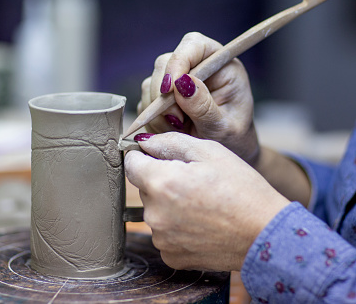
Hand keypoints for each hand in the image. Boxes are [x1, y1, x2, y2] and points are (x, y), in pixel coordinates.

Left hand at [124, 132, 289, 270]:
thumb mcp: (210, 152)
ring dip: (170, 205)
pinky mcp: (171, 256)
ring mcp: (161, 238)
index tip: (159, 158)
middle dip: (163, 181)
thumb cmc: (243, 189)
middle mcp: (154, 213)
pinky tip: (201, 224)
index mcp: (161, 183)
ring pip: (155, 211)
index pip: (131, 164)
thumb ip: (170, 142)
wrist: (266, 235)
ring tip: (202, 204)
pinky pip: (165, 234)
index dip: (144, 157)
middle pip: (145, 188)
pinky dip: (178, 228)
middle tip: (195, 182)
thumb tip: (143, 142)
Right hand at [139, 32, 257, 163]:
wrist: (226, 153)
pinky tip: (172, 132)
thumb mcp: (224, 127)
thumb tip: (181, 83)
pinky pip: (144, 105)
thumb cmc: (234, 138)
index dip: (178, 61)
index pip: (193, 45)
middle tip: (177, 121)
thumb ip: (204, 106)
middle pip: (164, 64)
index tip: (170, 89)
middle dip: (163, 95)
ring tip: (180, 130)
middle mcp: (195, 68)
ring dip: (157, 112)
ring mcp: (175, 83)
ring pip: (149, 86)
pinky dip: (152, 121)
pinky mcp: (161, 99)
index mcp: (219, 65)